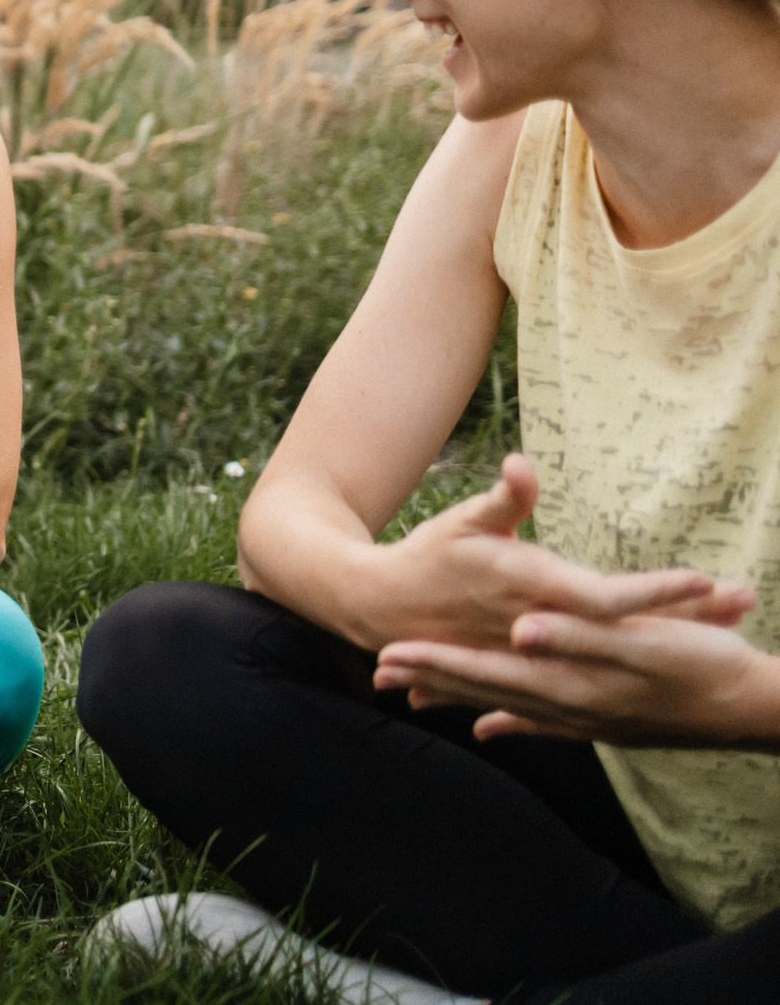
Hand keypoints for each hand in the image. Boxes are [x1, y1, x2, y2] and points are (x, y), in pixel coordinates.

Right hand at [349, 454, 721, 650]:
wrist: (386, 609)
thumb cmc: (429, 557)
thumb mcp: (462, 522)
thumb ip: (503, 499)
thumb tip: (523, 465)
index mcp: (526, 587)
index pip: (602, 597)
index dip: (653, 591)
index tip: (701, 579)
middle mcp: (542, 626)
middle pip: (629, 629)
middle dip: (690, 617)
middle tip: (743, 601)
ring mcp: (544, 651)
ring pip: (624, 651)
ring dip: (681, 637)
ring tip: (733, 626)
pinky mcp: (542, 665)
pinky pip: (602, 665)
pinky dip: (647, 658)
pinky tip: (688, 657)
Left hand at [376, 604, 778, 748]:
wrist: (756, 707)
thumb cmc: (705, 665)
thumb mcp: (642, 643)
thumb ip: (577, 636)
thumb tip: (520, 631)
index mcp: (572, 682)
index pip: (487, 670)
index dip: (436, 661)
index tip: (386, 654)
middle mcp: (570, 706)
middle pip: (485, 691)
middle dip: (431, 679)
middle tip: (376, 672)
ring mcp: (585, 718)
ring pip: (505, 707)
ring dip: (459, 698)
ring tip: (412, 696)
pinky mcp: (603, 721)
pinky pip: (540, 722)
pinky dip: (507, 721)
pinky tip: (485, 729)